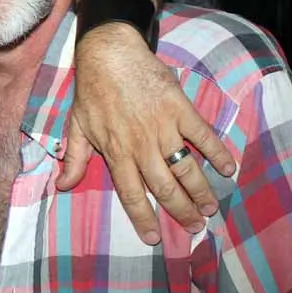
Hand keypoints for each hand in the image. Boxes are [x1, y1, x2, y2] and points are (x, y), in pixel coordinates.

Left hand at [58, 23, 236, 244]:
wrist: (110, 54)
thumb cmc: (92, 91)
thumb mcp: (76, 126)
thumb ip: (74, 159)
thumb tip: (62, 186)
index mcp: (116, 152)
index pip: (132, 194)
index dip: (143, 218)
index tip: (154, 238)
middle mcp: (141, 145)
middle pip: (165, 187)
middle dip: (181, 211)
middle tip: (195, 226)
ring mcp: (163, 127)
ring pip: (186, 167)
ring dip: (201, 190)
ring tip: (210, 207)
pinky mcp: (180, 108)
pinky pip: (203, 135)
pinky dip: (218, 152)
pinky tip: (229, 168)